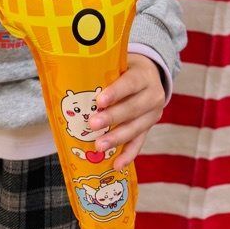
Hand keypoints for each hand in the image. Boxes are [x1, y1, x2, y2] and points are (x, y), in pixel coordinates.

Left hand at [88, 53, 164, 171]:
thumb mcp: (121, 63)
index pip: (130, 83)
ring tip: (99, 146)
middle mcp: (153, 95)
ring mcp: (153, 114)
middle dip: (112, 118)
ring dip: (117, 138)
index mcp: (144, 75)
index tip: (100, 101)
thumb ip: (105, 70)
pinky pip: (139, 143)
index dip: (116, 92)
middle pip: (133, 108)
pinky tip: (117, 165)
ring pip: (136, 128)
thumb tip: (76, 76)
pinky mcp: (149, 128)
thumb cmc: (126, 68)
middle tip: (93, 124)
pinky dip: (128, 155)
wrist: (151, 74)